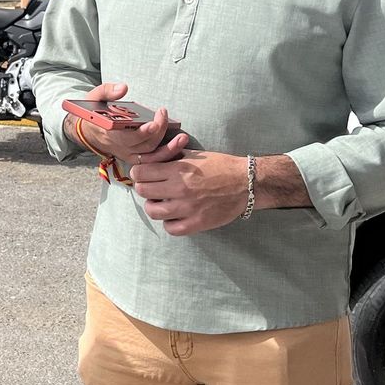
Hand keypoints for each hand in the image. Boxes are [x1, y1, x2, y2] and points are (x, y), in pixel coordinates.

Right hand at [74, 83, 186, 164]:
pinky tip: (179, 143)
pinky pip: (153, 161)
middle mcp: (119, 147)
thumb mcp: (94, 98)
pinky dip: (167, 154)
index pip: (126, 137)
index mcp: (108, 133)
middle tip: (163, 114)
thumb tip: (123, 88)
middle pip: (143, 144)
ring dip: (168, 148)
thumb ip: (107, 91)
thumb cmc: (94, 115)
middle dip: (158, 131)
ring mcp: (128, 154)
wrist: (90, 132)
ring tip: (182, 136)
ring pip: (151, 156)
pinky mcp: (136, 157)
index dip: (141, 132)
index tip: (153, 123)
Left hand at [128, 150, 249, 235]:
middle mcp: (180, 188)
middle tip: (153, 188)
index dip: (139, 172)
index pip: (140, 172)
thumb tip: (150, 157)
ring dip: (154, 206)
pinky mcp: (197, 223)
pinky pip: (171, 228)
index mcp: (178, 169)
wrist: (246, 182)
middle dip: (144, 188)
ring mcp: (188, 208)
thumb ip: (171, 156)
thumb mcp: (194, 155)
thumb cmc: (221, 166)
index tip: (144, 174)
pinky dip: (169, 223)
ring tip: (162, 202)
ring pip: (153, 211)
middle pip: (142, 191)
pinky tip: (174, 216)